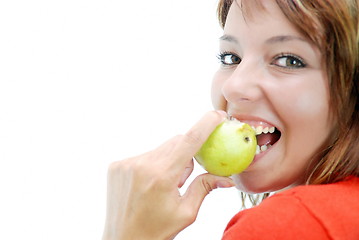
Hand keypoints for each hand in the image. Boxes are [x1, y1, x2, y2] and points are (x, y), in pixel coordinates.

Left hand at [102, 111, 234, 239]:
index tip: (217, 115)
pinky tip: (149, 184)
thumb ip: (205, 187)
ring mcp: (126, 163)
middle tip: (184, 177)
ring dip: (169, 160)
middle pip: (175, 142)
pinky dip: (153, 164)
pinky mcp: (117, 165)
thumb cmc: (156, 231)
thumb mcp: (186, 213)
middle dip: (186, 154)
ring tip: (163, 185)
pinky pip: (145, 155)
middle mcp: (142, 165)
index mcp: (162, 177)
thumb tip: (226, 178)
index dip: (206, 124)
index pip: (189, 141)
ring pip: (160, 148)